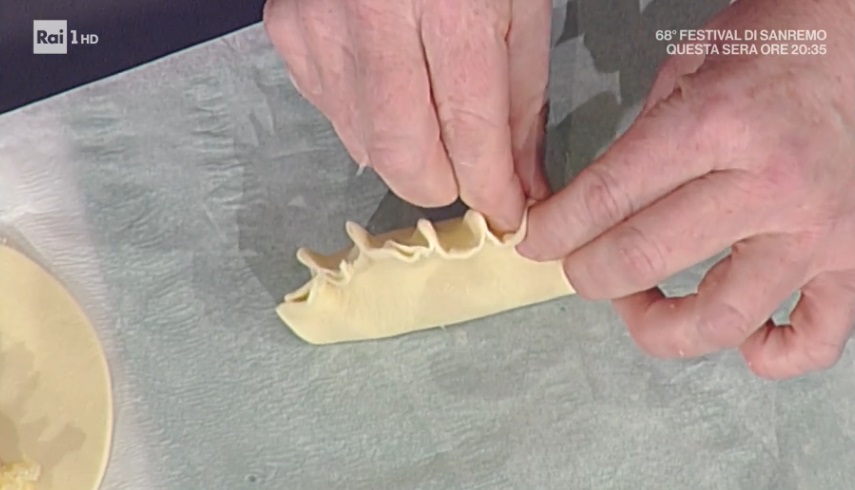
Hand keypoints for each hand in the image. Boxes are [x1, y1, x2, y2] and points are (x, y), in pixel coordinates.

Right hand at [263, 0, 552, 230]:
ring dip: (410, 149)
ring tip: (432, 106)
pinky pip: (335, 113)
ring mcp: (321, 27)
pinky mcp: (290, 32)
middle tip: (471, 171)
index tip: (506, 212)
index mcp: (450, 7)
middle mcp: (374, 20)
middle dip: (445, 184)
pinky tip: (392, 78)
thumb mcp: (520, 7)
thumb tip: (519, 183)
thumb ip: (521, 104)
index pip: (469, 137)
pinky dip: (370, 118)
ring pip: (365, 147)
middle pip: (404, 160)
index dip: (492, 190)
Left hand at [520, 0, 854, 378]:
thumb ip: (638, 140)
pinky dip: (769, 355)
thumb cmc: (775, 48)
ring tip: (640, 306)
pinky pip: (812, 340)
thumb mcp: (686, 68)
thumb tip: (585, 207)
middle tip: (580, 267)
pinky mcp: (852, 259)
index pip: (606, 197)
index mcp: (715, 124)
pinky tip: (738, 337)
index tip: (537, 241)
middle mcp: (768, 183)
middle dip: (587, 273)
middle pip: (643, 259)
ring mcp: (816, 230)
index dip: (554, 229)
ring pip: (719, 319)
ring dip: (657, 326)